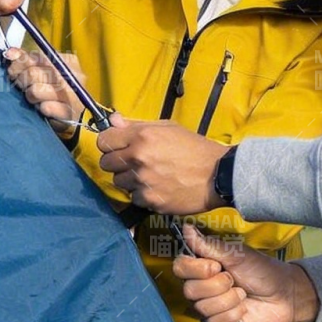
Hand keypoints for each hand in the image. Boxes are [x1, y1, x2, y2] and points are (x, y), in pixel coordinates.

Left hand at [3, 48, 84, 128]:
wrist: (71, 117)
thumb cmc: (54, 90)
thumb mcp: (44, 70)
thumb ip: (28, 59)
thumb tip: (10, 53)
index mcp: (68, 61)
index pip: (37, 56)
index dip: (20, 63)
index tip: (13, 69)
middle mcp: (72, 76)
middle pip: (33, 73)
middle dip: (22, 80)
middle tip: (22, 86)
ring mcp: (72, 95)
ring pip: (35, 90)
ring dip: (29, 95)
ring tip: (33, 98)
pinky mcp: (69, 113)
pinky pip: (45, 107)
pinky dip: (40, 108)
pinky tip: (42, 108)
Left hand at [97, 119, 227, 213]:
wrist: (218, 175)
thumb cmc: (195, 148)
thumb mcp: (168, 127)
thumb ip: (137, 125)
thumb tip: (113, 121)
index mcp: (141, 137)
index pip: (103, 140)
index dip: (110, 143)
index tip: (118, 146)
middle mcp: (138, 159)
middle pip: (106, 163)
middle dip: (117, 162)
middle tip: (133, 162)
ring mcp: (142, 181)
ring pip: (119, 182)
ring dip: (130, 179)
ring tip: (148, 176)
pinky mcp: (149, 200)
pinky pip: (134, 197)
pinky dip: (142, 194)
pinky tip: (157, 188)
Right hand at [174, 224, 320, 321]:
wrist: (283, 293)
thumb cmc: (261, 271)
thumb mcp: (236, 254)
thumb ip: (209, 245)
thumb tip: (186, 229)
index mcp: (202, 267)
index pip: (180, 267)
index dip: (196, 268)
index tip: (216, 265)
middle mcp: (201, 288)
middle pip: (189, 290)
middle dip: (217, 285)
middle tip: (234, 280)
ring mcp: (208, 308)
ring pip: (203, 307)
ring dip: (229, 299)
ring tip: (242, 293)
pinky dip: (233, 314)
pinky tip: (243, 309)